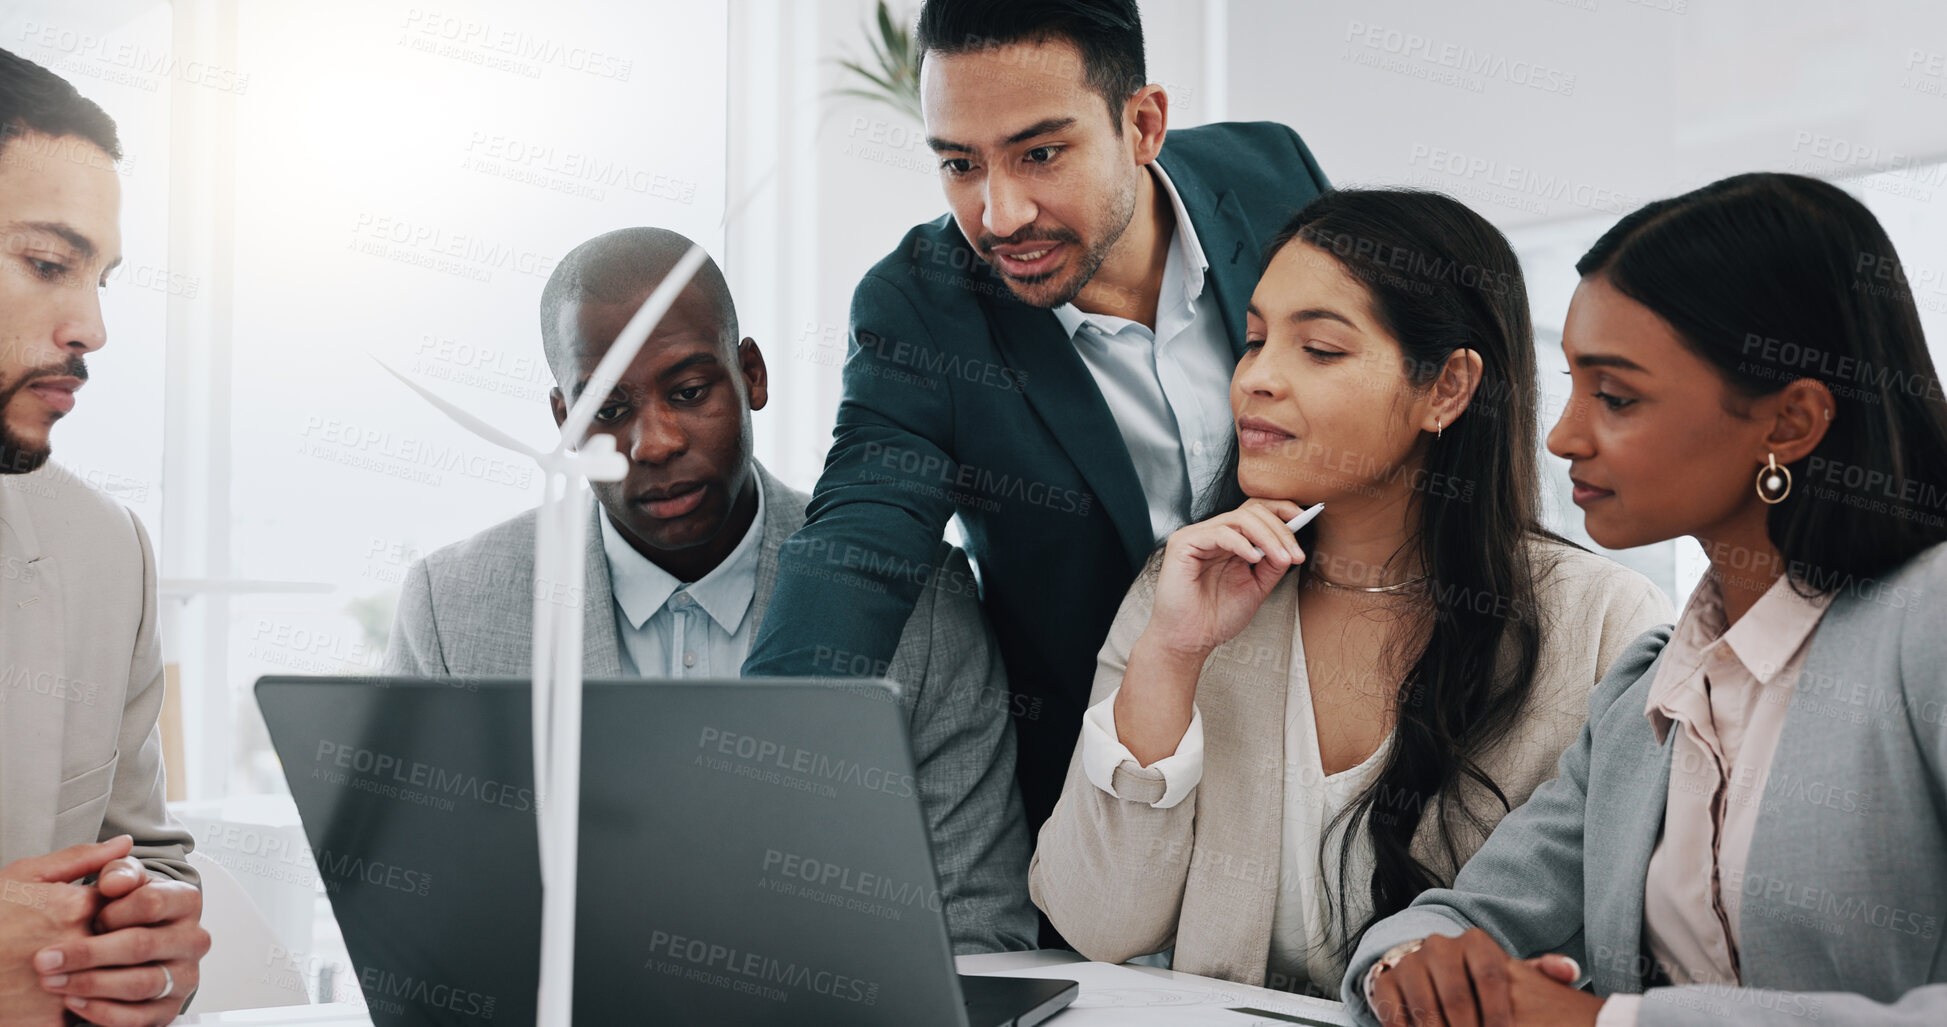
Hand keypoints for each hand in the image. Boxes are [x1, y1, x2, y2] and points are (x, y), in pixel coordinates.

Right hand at [0, 838, 124, 1025]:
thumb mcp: (25, 876)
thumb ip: (81, 858)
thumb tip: (125, 843)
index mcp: (75, 907)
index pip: (128, 902)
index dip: (119, 905)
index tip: (106, 909)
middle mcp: (78, 947)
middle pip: (126, 942)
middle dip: (117, 940)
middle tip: (89, 939)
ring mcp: (68, 985)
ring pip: (113, 980)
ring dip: (107, 973)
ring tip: (82, 966)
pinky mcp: (55, 1020)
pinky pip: (90, 1010)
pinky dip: (85, 1003)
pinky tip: (61, 993)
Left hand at [37, 852, 208, 1026]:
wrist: (120, 951)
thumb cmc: (115, 913)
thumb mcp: (114, 880)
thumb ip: (116, 867)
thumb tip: (117, 866)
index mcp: (185, 901)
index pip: (152, 902)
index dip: (113, 911)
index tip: (86, 917)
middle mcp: (193, 939)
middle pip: (142, 945)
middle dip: (88, 953)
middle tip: (46, 959)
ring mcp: (184, 976)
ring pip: (140, 984)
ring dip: (90, 984)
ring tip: (54, 982)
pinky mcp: (169, 1009)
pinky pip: (140, 1018)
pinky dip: (103, 1012)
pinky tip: (74, 1002)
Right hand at [1141, 497, 1306, 658]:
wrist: (1190, 640)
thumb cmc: (1216, 617)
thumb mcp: (1256, 587)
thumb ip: (1272, 564)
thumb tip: (1291, 545)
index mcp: (1229, 542)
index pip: (1256, 512)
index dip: (1280, 510)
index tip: (1304, 518)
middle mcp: (1213, 534)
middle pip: (1252, 512)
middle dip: (1280, 530)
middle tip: (1295, 554)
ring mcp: (1197, 536)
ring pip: (1239, 518)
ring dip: (1268, 537)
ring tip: (1283, 559)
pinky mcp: (1183, 543)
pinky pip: (1220, 533)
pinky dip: (1242, 543)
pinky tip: (1254, 558)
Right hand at [1371, 928, 1590, 1026]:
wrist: (1428, 970)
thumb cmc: (1478, 979)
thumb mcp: (1508, 975)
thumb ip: (1539, 973)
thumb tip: (1568, 971)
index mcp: (1475, 942)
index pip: (1489, 976)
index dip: (1499, 1012)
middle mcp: (1439, 946)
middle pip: (1456, 995)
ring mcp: (1409, 962)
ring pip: (1424, 1006)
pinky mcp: (1385, 979)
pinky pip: (1393, 1010)